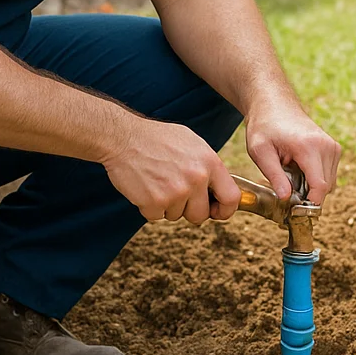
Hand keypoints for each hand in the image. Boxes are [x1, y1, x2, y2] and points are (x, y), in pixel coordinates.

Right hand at [102, 118, 240, 224]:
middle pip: (200, 215)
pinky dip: (150, 206)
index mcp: (209, 163)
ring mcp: (175, 192)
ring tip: (158, 181)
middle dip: (189, 209)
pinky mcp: (154, 202)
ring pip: (176, 216)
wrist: (123, 137)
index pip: (231, 198)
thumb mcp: (193, 144)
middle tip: (177, 194)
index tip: (217, 211)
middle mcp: (196, 178)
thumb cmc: (157, 139)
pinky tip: (146, 186)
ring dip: (167, 205)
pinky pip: (156, 216)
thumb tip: (219, 188)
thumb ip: (208, 167)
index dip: (225, 210)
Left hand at [245, 103, 340, 204]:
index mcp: (309, 146)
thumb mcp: (259, 151)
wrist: (274, 103)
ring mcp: (333, 146)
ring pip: (329, 183)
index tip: (294, 212)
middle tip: (285, 191)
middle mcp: (326, 146)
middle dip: (308, 196)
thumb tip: (286, 198)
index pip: (320, 186)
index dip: (309, 204)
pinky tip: (298, 169)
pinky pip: (329, 174)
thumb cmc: (264, 126)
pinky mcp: (334, 148)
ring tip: (289, 175)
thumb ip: (274, 175)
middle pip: (326, 187)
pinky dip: (315, 178)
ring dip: (311, 187)